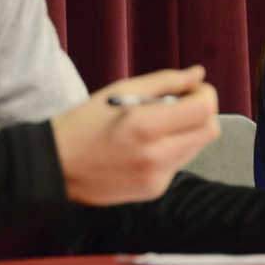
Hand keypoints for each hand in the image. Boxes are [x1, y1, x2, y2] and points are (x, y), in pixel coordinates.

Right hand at [50, 65, 219, 204]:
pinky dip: (171, 149)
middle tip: (179, 103)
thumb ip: (166, 81)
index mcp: (145, 126)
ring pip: (196, 147)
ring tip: (156, 123)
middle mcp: (155, 156)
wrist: (55, 166)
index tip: (192, 89)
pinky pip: (178, 163)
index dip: (205, 94)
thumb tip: (198, 74)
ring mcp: (156, 177)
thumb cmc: (83, 123)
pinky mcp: (153, 190)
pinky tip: (145, 144)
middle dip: (201, 112)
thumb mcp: (122, 91)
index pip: (205, 110)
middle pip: (210, 131)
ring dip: (187, 131)